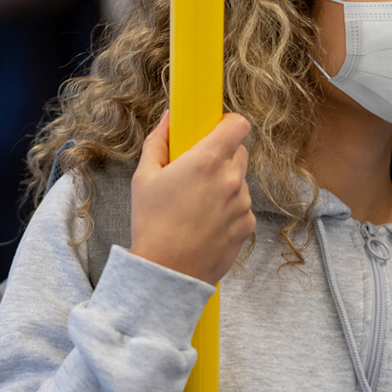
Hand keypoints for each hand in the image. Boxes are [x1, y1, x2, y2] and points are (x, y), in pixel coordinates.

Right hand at [130, 111, 254, 285]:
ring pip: (240, 181)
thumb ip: (158, 142)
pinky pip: (241, 207)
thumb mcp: (144, 178)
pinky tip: (204, 223)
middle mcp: (232, 179)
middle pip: (240, 151)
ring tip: (196, 204)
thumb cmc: (152, 225)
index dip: (228, 123)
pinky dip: (228, 210)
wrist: (168, 273)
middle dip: (221, 155)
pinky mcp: (248, 226)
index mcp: (207, 160)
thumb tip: (168, 119)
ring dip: (224, 184)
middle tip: (196, 170)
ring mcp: (243, 204)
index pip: (238, 124)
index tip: (215, 129)